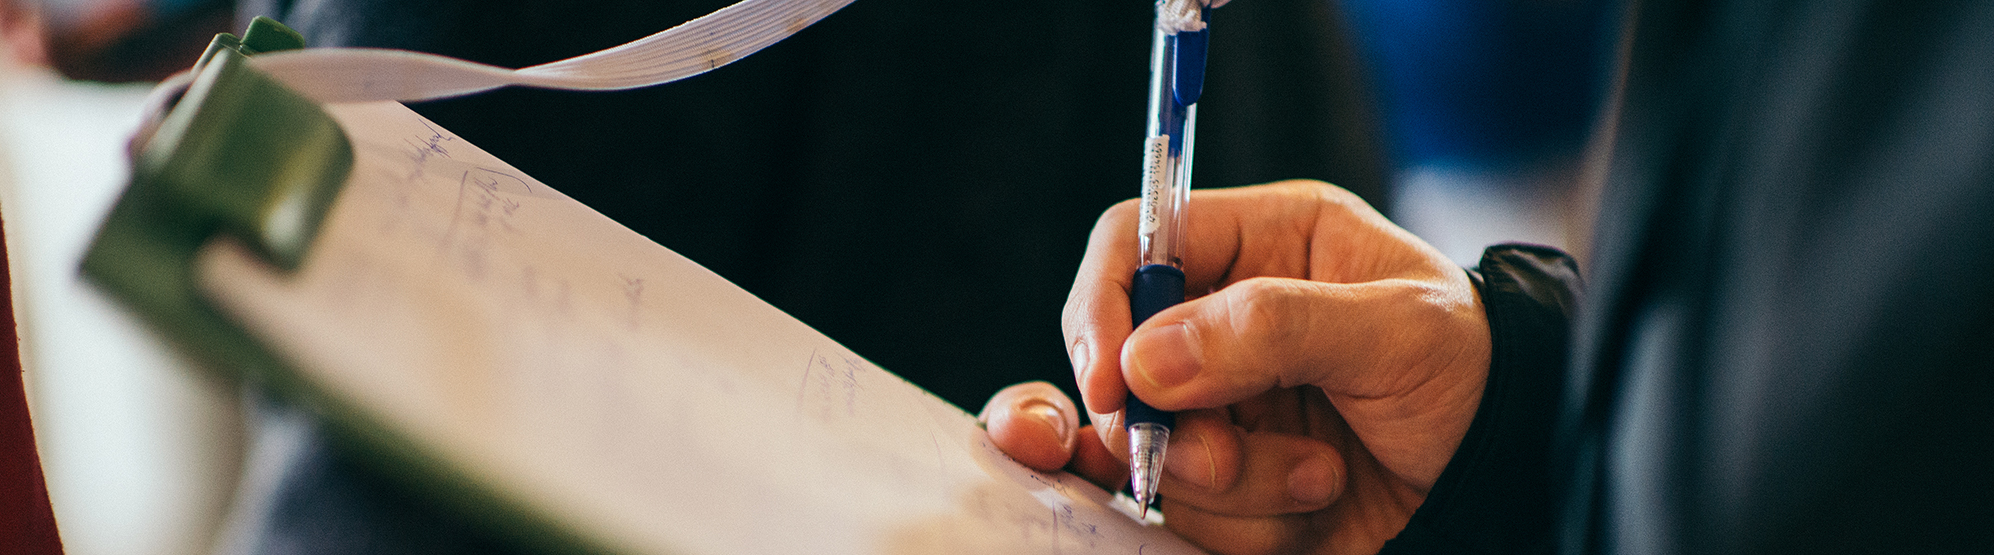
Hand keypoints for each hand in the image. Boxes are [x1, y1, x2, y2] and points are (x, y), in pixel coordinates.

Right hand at [986, 181, 1489, 554]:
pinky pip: (1186, 511)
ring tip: (1319, 477)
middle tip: (1218, 456)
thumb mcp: (1395, 332)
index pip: (1136, 241)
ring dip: (1230, 483)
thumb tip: (1147, 357)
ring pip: (1150, 447)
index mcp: (1264, 242)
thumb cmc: (1477, 376)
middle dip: (1161, 422)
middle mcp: (1225, 319)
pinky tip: (1313, 505)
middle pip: (1118, 358)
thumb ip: (1272, 328)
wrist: (1507, 487)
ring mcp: (1221, 405)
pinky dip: (1245, 525)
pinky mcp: (1228, 479)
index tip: (1111, 383)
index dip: (1104, 306)